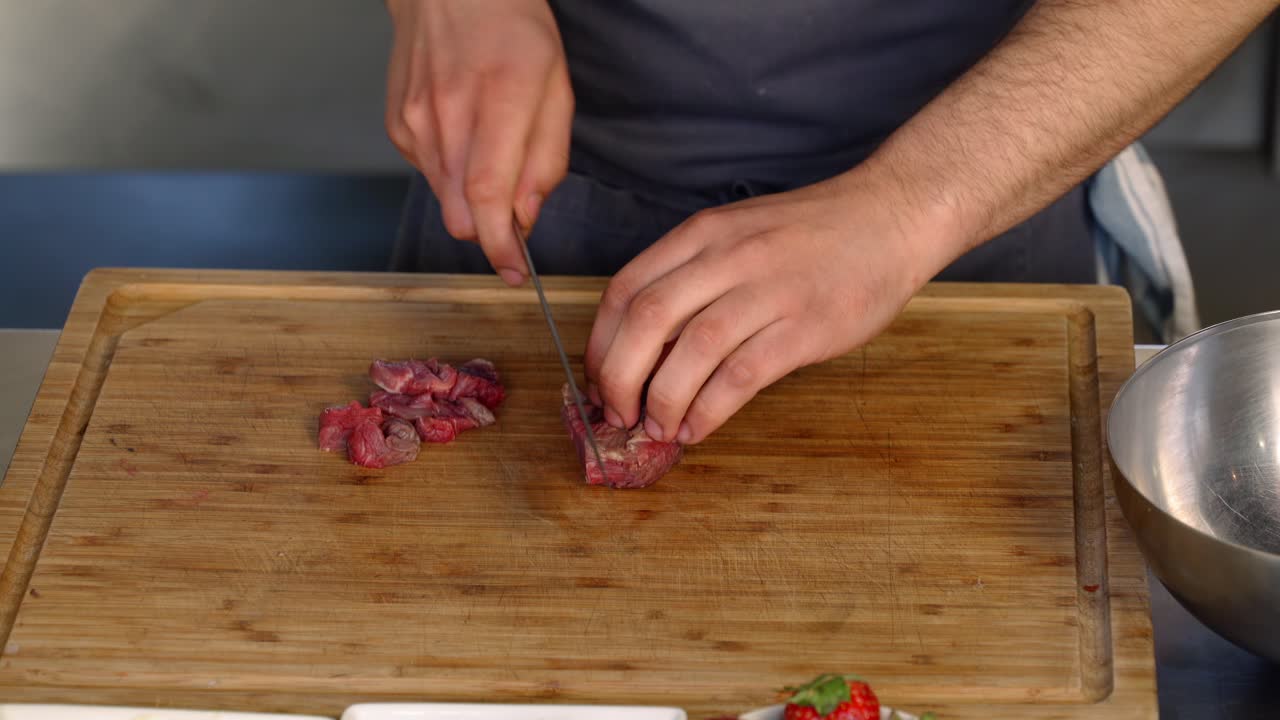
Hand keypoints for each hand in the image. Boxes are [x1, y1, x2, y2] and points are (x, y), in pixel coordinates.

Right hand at [384, 0, 572, 284]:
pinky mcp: (399, 126)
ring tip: (491, 155)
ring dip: (472, 201)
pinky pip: (429, 175)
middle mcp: (450, 113)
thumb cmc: (512, 29)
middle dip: (490, 231)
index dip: (501, 245)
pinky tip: (464, 136)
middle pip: (462, 213)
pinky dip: (452, 174)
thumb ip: (547, 157)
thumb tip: (526, 215)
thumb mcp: (556, 86)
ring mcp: (416, 121)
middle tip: (514, 216)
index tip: (514, 271)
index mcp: (501, 98)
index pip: (490, 195)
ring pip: (445, 200)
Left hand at [584, 169, 959, 444]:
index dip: (601, 344)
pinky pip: (740, 376)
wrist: (891, 216)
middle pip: (646, 320)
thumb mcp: (738, 235)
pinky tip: (697, 428)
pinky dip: (709, 410)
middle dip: (618, 378)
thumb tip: (648, 344)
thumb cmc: (812, 234)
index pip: (625, 290)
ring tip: (657, 428)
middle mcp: (726, 258)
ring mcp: (767, 291)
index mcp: (701, 235)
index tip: (597, 381)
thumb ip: (693, 276)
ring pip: (690, 351)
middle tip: (617, 413)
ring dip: (662, 400)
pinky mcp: (804, 327)